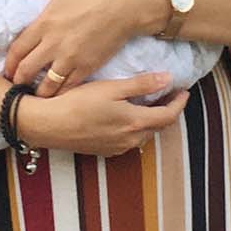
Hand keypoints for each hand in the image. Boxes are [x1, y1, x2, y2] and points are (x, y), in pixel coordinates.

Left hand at [5, 0, 166, 94]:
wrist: (129, 4)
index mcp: (44, 23)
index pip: (17, 49)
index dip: (9, 63)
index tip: (7, 69)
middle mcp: (54, 44)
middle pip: (27, 70)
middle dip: (18, 80)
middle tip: (16, 85)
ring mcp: (71, 58)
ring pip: (47, 84)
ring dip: (38, 92)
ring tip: (36, 95)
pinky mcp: (88, 67)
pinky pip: (69, 87)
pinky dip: (61, 93)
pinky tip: (58, 95)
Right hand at [18, 74, 187, 155]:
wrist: (47, 125)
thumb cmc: (77, 103)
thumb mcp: (111, 88)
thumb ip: (141, 85)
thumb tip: (168, 79)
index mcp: (135, 124)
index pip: (168, 116)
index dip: (179, 103)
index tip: (184, 91)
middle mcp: (130, 141)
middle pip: (158, 127)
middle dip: (167, 111)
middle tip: (169, 94)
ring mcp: (116, 148)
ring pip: (143, 134)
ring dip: (150, 120)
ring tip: (149, 103)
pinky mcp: (103, 151)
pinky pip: (128, 140)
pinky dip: (134, 127)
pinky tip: (126, 116)